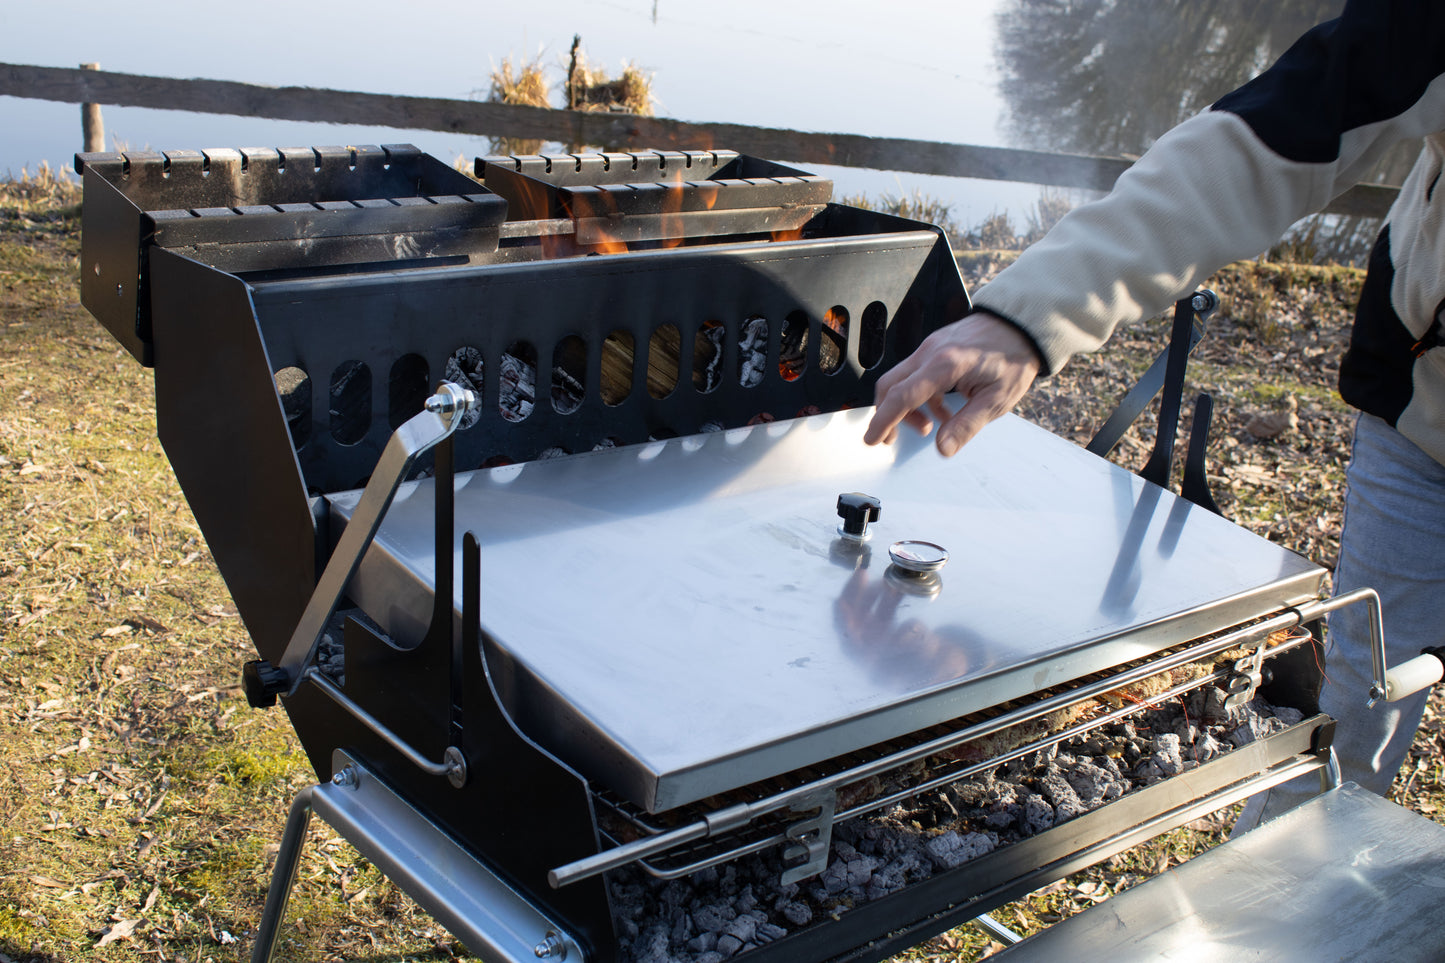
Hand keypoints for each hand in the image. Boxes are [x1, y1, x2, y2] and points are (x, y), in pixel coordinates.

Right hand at [863, 311, 1041, 455]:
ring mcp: (930, 347)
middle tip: (892, 439)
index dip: (883, 421)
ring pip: (899, 380)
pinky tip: (941, 411)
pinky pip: (914, 374)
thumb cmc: (1014, 358)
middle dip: (886, 415)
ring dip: (905, 407)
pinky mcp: (934, 348)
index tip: (872, 440)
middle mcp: (930, 352)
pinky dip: (919, 396)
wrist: (1021, 323)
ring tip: (928, 427)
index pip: (902, 396)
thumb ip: (967, 425)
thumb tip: (943, 449)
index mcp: (945, 365)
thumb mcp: (998, 399)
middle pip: (890, 385)